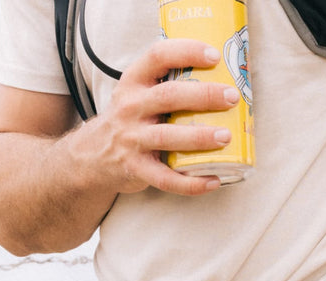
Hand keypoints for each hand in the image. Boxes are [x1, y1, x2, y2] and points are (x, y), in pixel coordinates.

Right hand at [76, 39, 240, 197]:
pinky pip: (166, 179)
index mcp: (134, 81)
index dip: (186, 52)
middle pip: (168, 96)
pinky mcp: (136, 169)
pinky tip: (214, 180)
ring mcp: (132, 139)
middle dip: (203, 95)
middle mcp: (130, 107)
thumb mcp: (137, 92)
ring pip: (167, 137)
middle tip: (231, 97)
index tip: (214, 56)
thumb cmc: (130, 119)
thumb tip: (219, 77)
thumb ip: (165, 83)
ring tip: (226, 136)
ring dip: (199, 137)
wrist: (94, 155)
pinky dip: (191, 183)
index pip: (158, 56)